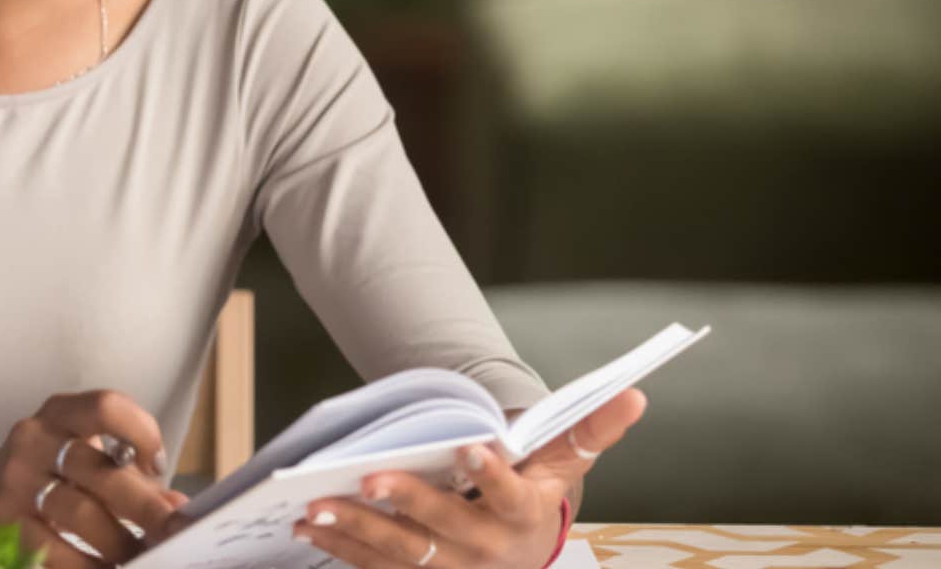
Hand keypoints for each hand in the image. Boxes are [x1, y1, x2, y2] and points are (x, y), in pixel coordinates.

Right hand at [0, 389, 189, 566]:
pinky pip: (52, 550)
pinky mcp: (2, 523)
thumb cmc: (45, 469)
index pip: (105, 407)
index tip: (157, 466)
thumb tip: (176, 507)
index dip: (141, 432)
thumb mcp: (79, 453)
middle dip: (145, 506)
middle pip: (99, 470)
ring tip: (143, 558)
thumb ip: (127, 473)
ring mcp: (14, 482)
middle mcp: (33, 440)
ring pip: (78, 514)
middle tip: (174, 532)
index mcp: (59, 414)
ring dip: (119, 542)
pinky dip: (86, 565)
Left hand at [290, 389, 646, 567]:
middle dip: (406, 504)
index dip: (491, 474)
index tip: (470, 447)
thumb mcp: (564, 466)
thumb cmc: (536, 495)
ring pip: (401, 553)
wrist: (522, 557)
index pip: (511, 496)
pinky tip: (310, 528)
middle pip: (444, 529)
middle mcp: (487, 551)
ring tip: (317, 507)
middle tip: (368, 479)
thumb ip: (592, 431)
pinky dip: (341, 550)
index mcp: (524, 517)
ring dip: (357, 531)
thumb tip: (636, 393)